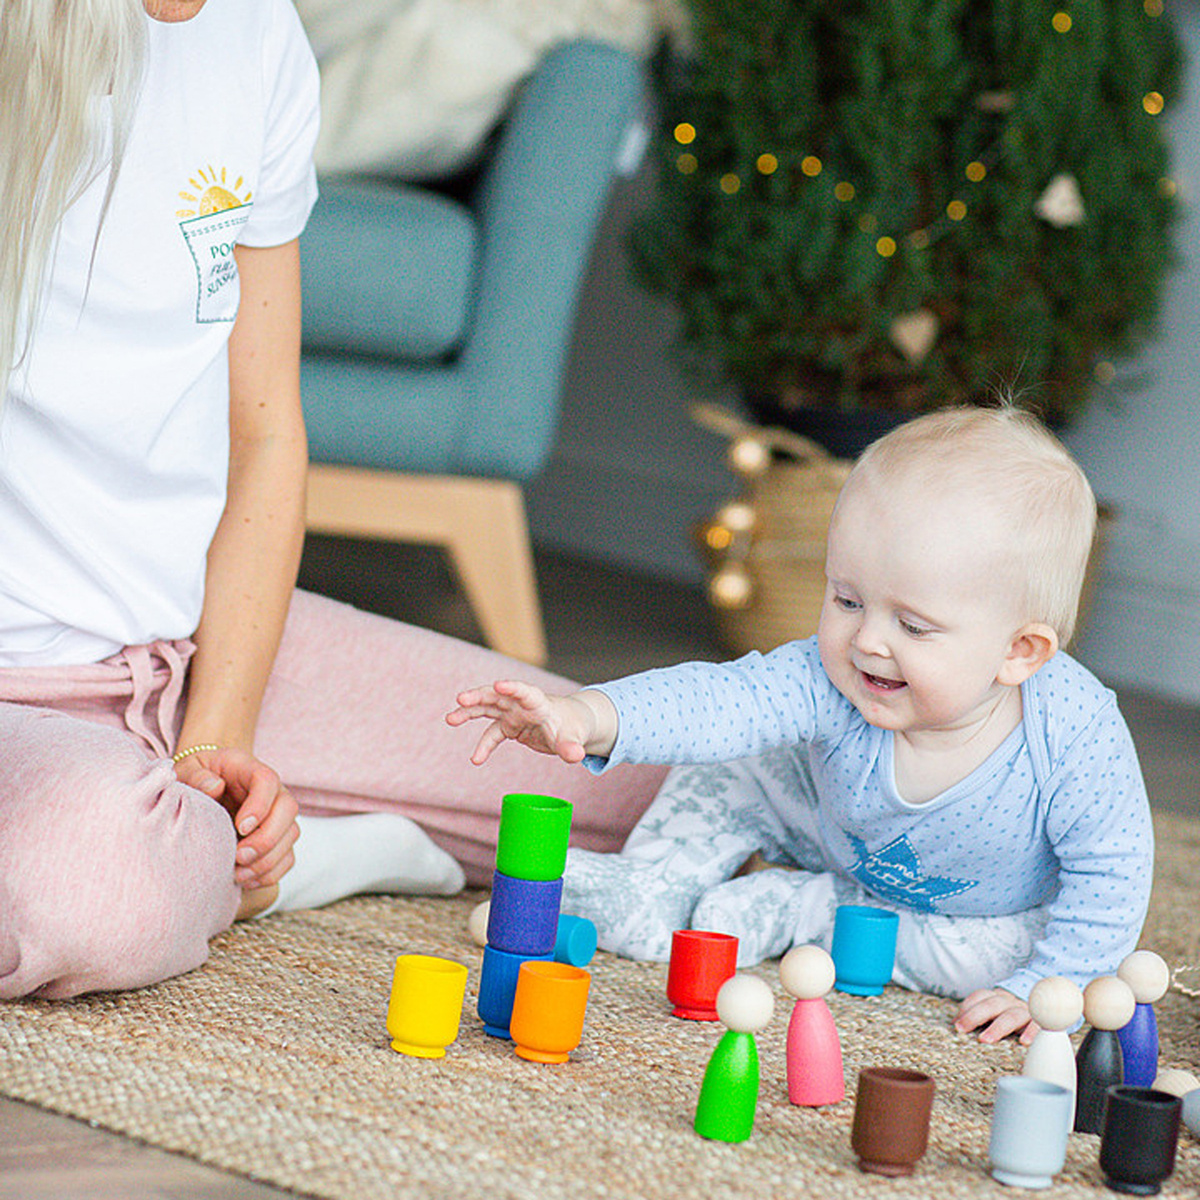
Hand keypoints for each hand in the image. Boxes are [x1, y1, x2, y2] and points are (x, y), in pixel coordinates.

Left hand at [174, 747, 298, 887]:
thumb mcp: (188, 770)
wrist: (202, 791)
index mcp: (248, 770)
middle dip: (267, 838)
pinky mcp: (277, 838)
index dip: (260, 805)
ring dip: (267, 860)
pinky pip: (287, 858)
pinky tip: (245, 879)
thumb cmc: (195, 778)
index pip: (267, 781)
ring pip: (291, 835)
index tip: (241, 827)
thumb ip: (197, 776)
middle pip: (288, 809)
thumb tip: (214, 787)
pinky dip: (269, 873)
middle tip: (239, 856)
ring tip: (237, 873)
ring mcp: (277, 815)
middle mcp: (271, 791)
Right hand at [446, 679, 604, 764]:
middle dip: (479, 696)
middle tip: (461, 699)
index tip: (498, 685)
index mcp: (539, 702)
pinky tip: (476, 759)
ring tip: (450, 718)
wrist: (569, 724)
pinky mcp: (509, 726)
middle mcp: (522, 705)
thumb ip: (571, 747)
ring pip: (487, 709)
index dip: (512, 687)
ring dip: (469, 712)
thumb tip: (576, 756)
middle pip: (497, 696)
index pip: (525, 692)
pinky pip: (492, 734)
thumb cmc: (572, 727)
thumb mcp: (573, 739)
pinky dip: (483, 746)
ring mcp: (513, 714)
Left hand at [954, 987, 1040, 1044]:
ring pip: (1011, 1015)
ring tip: (985, 1040)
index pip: (979, 997)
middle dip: (974, 1016)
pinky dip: (1031, 1033)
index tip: (956, 1024)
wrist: (1048, 1003)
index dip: (966, 1008)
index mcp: (997, 997)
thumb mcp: (996, 1011)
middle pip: (991, 1004)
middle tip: (962, 1029)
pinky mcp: (1041, 1021)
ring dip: (997, 1027)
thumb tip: (955, 1023)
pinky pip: (1037, 1025)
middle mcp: (1010, 1001)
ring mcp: (1026, 1010)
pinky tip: (1024, 1042)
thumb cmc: (1012, 1013)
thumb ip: (979, 1015)